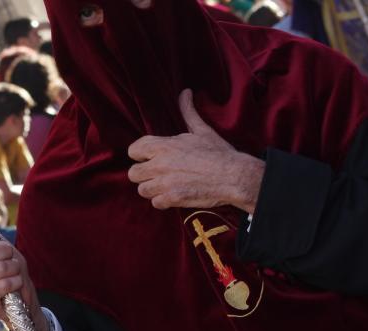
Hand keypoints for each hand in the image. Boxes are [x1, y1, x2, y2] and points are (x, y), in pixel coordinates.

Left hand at [127, 89, 263, 213]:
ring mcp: (164, 183)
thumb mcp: (201, 130)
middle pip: (133, 173)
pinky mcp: (172, 199)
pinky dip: (163, 201)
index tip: (149, 158)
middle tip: (157, 174)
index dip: (140, 155)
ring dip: (152, 189)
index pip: (133, 150)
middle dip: (144, 174)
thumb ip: (188, 112)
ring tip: (166, 185)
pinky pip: (155, 203)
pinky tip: (173, 195)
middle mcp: (160, 164)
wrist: (234, 176)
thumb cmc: (218, 153)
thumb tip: (185, 92)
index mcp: (164, 145)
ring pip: (142, 189)